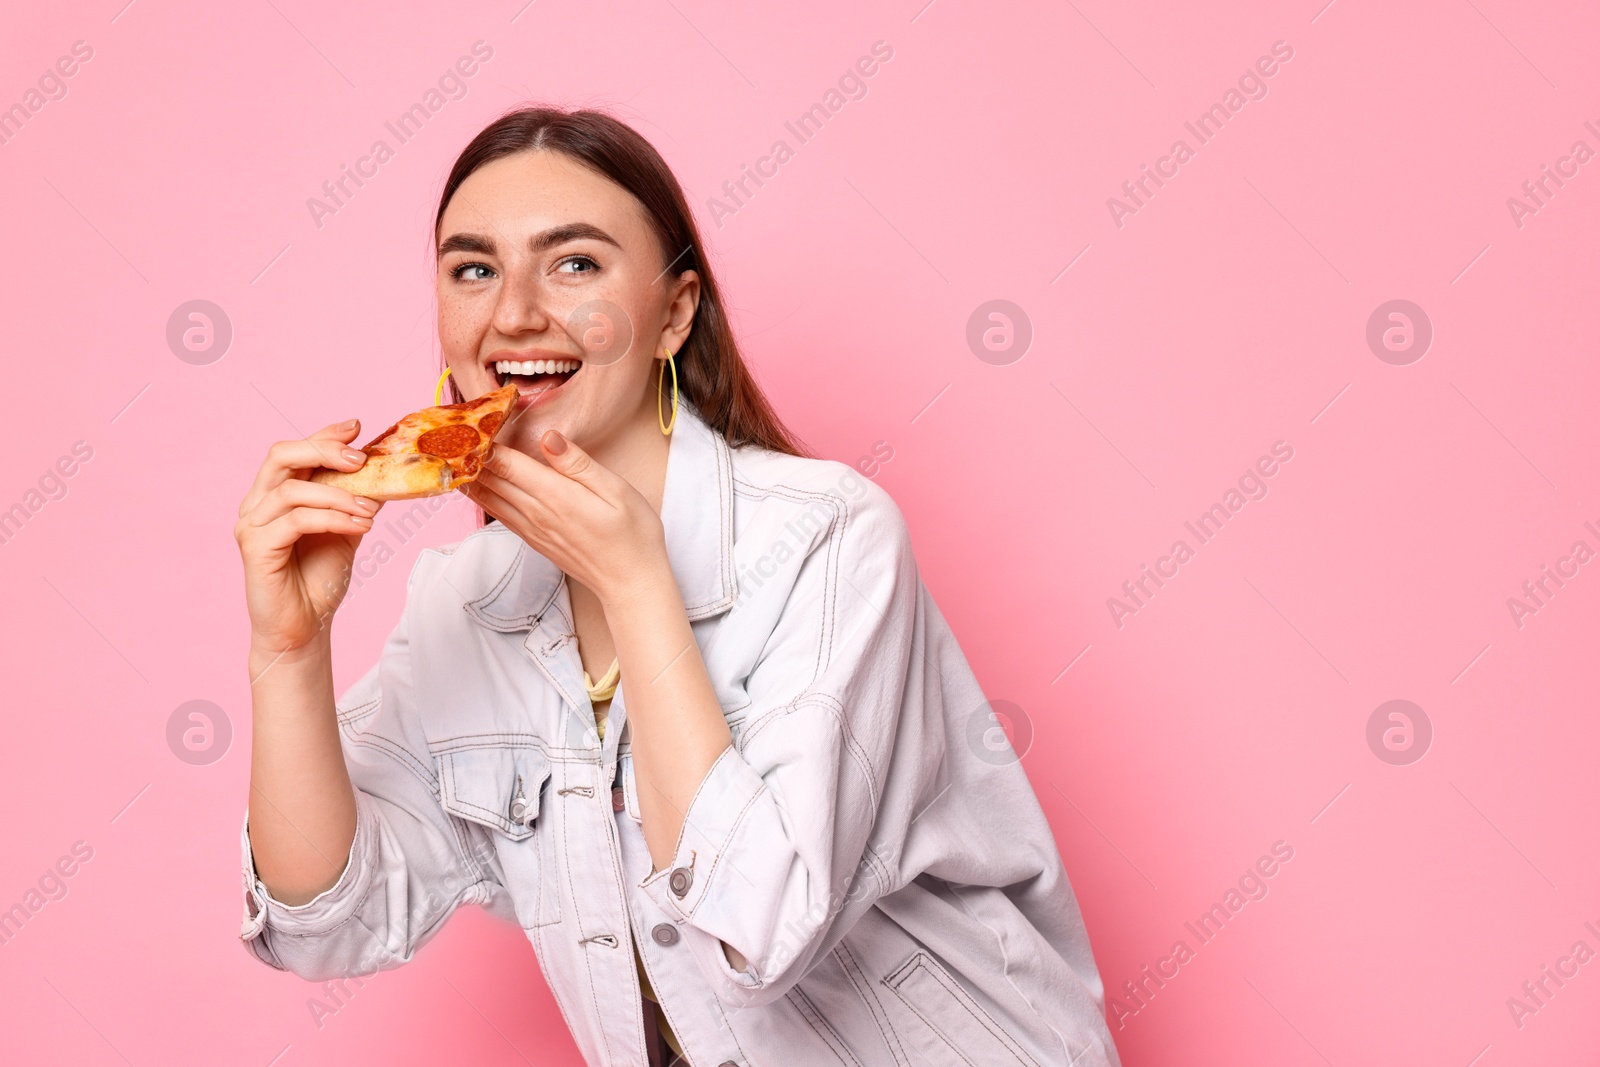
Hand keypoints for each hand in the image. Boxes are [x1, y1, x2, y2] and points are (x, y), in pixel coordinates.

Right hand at [234, 419, 383, 657]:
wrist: (305, 626)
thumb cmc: (319, 578)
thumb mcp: (346, 528)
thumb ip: (356, 497)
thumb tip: (386, 469)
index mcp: (275, 493)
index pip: (295, 450)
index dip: (324, 434)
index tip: (357, 427)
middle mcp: (256, 503)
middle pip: (280, 455)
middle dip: (324, 450)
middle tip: (360, 460)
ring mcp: (251, 524)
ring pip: (292, 489)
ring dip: (338, 495)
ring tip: (369, 511)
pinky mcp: (255, 547)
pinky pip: (296, 520)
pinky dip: (332, 518)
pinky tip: (359, 527)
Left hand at [463, 430, 667, 604]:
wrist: (630, 583)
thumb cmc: (632, 535)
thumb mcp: (617, 490)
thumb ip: (578, 464)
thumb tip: (549, 437)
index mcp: (556, 496)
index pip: (507, 463)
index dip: (483, 442)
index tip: (468, 422)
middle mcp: (537, 513)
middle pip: (491, 479)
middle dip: (468, 456)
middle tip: (448, 433)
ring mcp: (532, 529)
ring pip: (488, 497)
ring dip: (467, 475)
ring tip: (449, 454)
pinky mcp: (534, 540)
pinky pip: (498, 514)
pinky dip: (481, 496)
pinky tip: (473, 485)